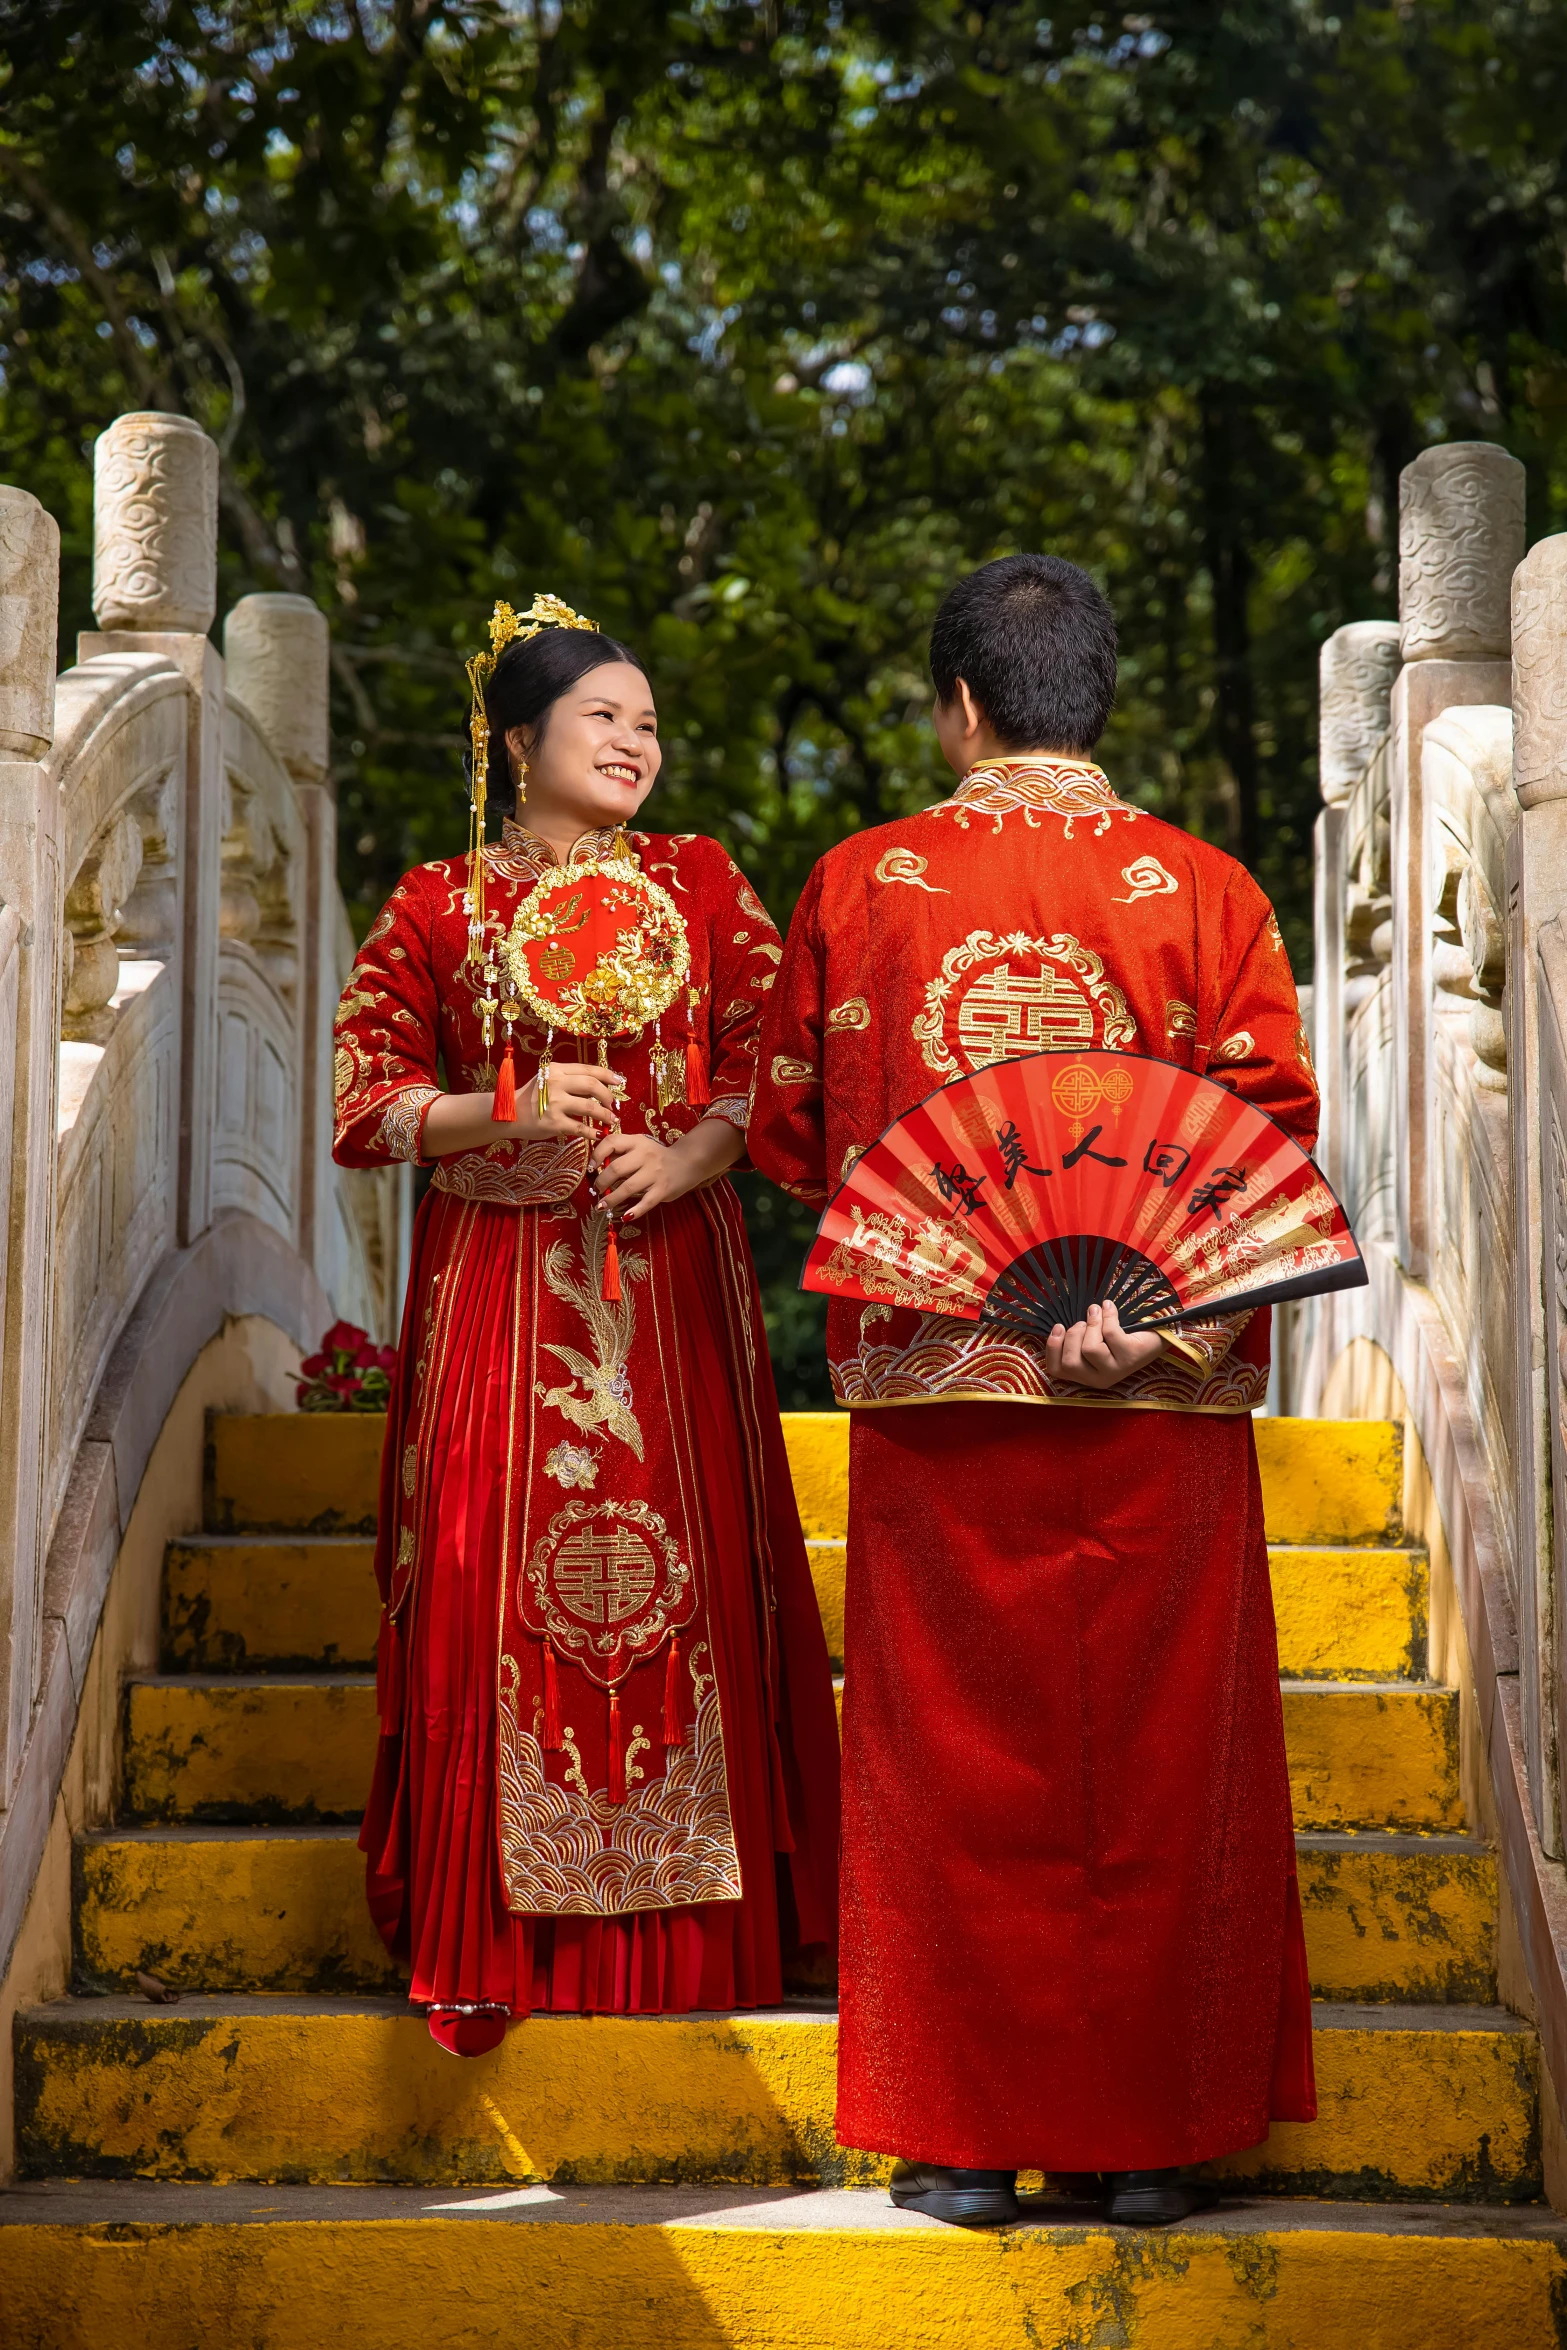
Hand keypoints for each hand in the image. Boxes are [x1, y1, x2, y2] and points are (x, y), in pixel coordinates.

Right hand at [506, 1059, 623, 1142]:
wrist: (508, 1115)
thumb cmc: (531, 1097)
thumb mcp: (547, 1079)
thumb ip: (568, 1078)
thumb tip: (598, 1084)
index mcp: (556, 1070)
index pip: (588, 1069)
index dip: (608, 1075)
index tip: (619, 1081)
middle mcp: (556, 1084)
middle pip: (592, 1086)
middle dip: (608, 1096)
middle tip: (613, 1104)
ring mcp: (555, 1104)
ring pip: (590, 1107)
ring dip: (605, 1115)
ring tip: (611, 1120)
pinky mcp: (554, 1123)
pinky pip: (580, 1128)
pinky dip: (593, 1132)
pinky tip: (599, 1134)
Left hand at [591, 1129, 687, 1221]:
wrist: (688, 1162)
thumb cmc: (657, 1156)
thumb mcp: (640, 1147)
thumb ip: (621, 1153)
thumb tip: (596, 1165)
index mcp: (637, 1142)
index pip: (611, 1142)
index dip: (597, 1154)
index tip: (591, 1167)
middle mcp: (645, 1156)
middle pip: (616, 1168)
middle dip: (601, 1182)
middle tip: (597, 1190)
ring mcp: (655, 1173)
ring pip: (628, 1188)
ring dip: (611, 1199)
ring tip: (602, 1206)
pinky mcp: (663, 1190)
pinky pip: (646, 1202)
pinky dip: (634, 1211)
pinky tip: (624, 1216)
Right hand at [1044, 1299, 1165, 1390]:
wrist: (1155, 1336)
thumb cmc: (1120, 1337)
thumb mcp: (1095, 1342)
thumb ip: (1076, 1340)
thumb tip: (1058, 1325)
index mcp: (1086, 1376)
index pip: (1057, 1370)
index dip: (1053, 1348)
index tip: (1058, 1326)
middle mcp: (1100, 1379)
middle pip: (1071, 1361)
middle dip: (1073, 1334)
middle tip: (1084, 1321)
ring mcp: (1116, 1370)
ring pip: (1090, 1349)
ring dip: (1091, 1324)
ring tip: (1096, 1313)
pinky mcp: (1130, 1356)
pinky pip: (1110, 1333)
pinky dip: (1108, 1316)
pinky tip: (1110, 1308)